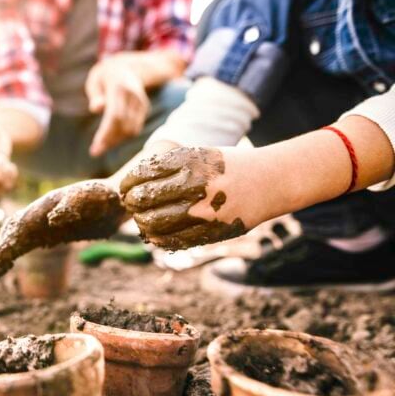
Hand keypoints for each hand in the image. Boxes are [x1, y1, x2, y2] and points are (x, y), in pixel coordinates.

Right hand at [0, 180, 124, 277]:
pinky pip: (27, 243)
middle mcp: (41, 214)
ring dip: (4, 252)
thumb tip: (52, 219)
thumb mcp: (90, 196)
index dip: (10, 239)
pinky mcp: (51, 234)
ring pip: (17, 238)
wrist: (115, 199)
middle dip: (2, 247)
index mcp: (46, 205)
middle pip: (14, 230)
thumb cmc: (104, 195)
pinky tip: (6, 265)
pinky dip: (14, 253)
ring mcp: (44, 224)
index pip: (21, 224)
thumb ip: (71, 205)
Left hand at [86, 54, 150, 156]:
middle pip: (123, 125)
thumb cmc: (103, 77)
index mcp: (119, 88)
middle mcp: (133, 96)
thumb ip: (95, 95)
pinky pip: (135, 128)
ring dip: (116, 141)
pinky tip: (112, 139)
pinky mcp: (145, 108)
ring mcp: (142, 102)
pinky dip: (124, 136)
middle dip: (109, 141)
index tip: (95, 149)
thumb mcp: (95, 81)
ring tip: (101, 145)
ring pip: (131, 129)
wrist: (126, 66)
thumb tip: (96, 109)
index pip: (114, 116)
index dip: (105, 134)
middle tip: (95, 151)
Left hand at [119, 147, 270, 249]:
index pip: (143, 175)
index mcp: (190, 162)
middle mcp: (195, 186)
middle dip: (132, 203)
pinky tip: (155, 233)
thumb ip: (167, 168)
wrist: (270, 182)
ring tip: (142, 218)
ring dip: (142, 222)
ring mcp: (204, 212)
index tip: (125, 188)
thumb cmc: (227, 167)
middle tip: (131, 204)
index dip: (128, 184)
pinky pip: (173, 241)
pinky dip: (158, 238)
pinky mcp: (211, 232)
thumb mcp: (198, 155)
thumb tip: (129, 188)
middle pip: (144, 200)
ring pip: (154, 223)